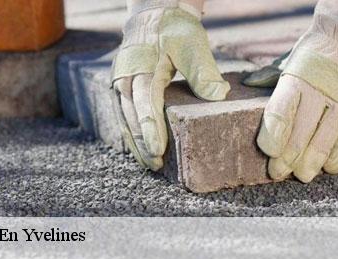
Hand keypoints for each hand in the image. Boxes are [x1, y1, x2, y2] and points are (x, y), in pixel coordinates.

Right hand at [111, 2, 229, 170]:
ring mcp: (120, 82)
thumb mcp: (192, 44)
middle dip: (142, 143)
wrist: (153, 15)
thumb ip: (203, 71)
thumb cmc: (175, 30)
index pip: (145, 104)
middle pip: (130, 117)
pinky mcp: (121, 87)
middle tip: (155, 165)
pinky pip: (123, 114)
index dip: (150, 129)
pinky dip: (131, 132)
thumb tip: (218, 95)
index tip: (157, 150)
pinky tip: (140, 148)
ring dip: (134, 142)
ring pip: (123, 118)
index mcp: (143, 68)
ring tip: (148, 163)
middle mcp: (125, 77)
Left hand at [256, 0, 337, 182]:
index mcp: (296, 81)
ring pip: (324, 144)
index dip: (272, 138)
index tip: (269, 152)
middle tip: (279, 172)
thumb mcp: (291, 61)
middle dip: (287, 160)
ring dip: (311, 164)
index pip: (279, 115)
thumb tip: (248, 82)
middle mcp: (319, 94)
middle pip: (300, 136)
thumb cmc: (316, 55)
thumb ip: (271, 76)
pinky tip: (330, 166)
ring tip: (302, 175)